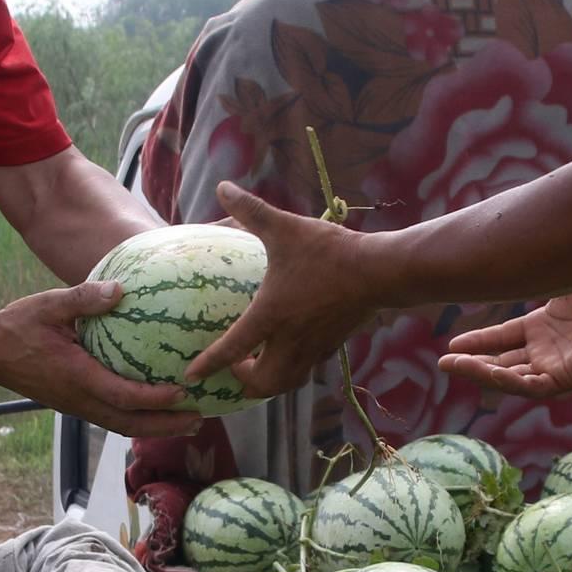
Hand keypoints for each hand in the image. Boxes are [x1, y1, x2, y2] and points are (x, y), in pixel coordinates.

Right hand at [0, 279, 204, 438]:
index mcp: (77, 376)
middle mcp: (79, 399)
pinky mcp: (74, 404)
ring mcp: (76, 406)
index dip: (155, 399)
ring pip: (121, 425)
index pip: (123, 395)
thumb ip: (84, 298)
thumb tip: (119, 288)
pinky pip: (111, 418)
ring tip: (187, 421)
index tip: (183, 392)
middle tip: (200, 418)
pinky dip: (137, 418)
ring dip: (155, 427)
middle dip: (165, 425)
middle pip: (130, 423)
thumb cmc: (17, 325)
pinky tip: (155, 409)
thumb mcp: (49, 305)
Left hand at [182, 183, 377, 397]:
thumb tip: (224, 186)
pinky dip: (291, 368)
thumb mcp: (285, 228)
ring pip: (286, 383)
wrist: (379, 272)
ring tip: (258, 363)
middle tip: (235, 364)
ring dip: (268, 382)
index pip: (233, 349)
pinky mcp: (331, 346)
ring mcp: (313, 347)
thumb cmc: (329, 251)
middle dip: (243, 383)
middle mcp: (290, 340)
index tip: (192, 375)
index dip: (209, 365)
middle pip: (262, 384)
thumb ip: (251, 210)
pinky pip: (306, 369)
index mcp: (271, 315)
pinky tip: (289, 350)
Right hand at [439, 280, 571, 396]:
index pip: (502, 339)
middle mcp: (546, 350)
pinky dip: (505, 380)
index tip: (451, 344)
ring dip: (479, 373)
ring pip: (508, 376)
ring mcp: (554, 366)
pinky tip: (486, 371)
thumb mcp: (564, 275)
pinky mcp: (565, 379)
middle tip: (443, 362)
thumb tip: (514, 240)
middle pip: (499, 361)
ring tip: (452, 366)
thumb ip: (539, 268)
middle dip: (470, 363)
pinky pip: (528, 386)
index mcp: (544, 328)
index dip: (477, 341)